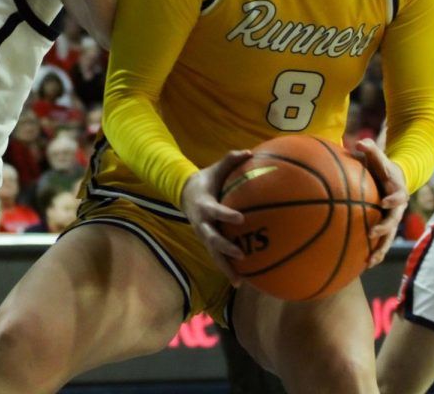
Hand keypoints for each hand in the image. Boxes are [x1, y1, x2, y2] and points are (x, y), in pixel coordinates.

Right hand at [179, 150, 251, 283]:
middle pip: (212, 240)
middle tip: (240, 254)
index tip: (240, 219)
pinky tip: (242, 282)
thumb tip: (249, 152)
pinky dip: (228, 270)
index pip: (215, 212)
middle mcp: (202, 224)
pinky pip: (217, 258)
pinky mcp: (207, 244)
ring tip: (239, 281)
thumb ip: (230, 160)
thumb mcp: (215, 169)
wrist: (184, 195)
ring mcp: (204, 236)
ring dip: (226, 268)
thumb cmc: (205, 181)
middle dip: (225, 248)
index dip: (226, 215)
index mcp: (204, 205)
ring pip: (213, 255)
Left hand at [355, 138, 408, 267]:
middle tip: (372, 232)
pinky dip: (375, 253)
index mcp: (397, 191)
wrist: (395, 179)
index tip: (383, 202)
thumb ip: (371, 149)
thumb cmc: (383, 167)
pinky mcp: (386, 228)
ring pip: (389, 238)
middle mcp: (397, 209)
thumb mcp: (379, 157)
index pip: (398, 196)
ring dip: (380, 249)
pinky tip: (363, 265)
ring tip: (370, 261)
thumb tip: (360, 142)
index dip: (393, 199)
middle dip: (384, 228)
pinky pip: (382, 243)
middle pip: (394, 221)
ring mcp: (393, 220)